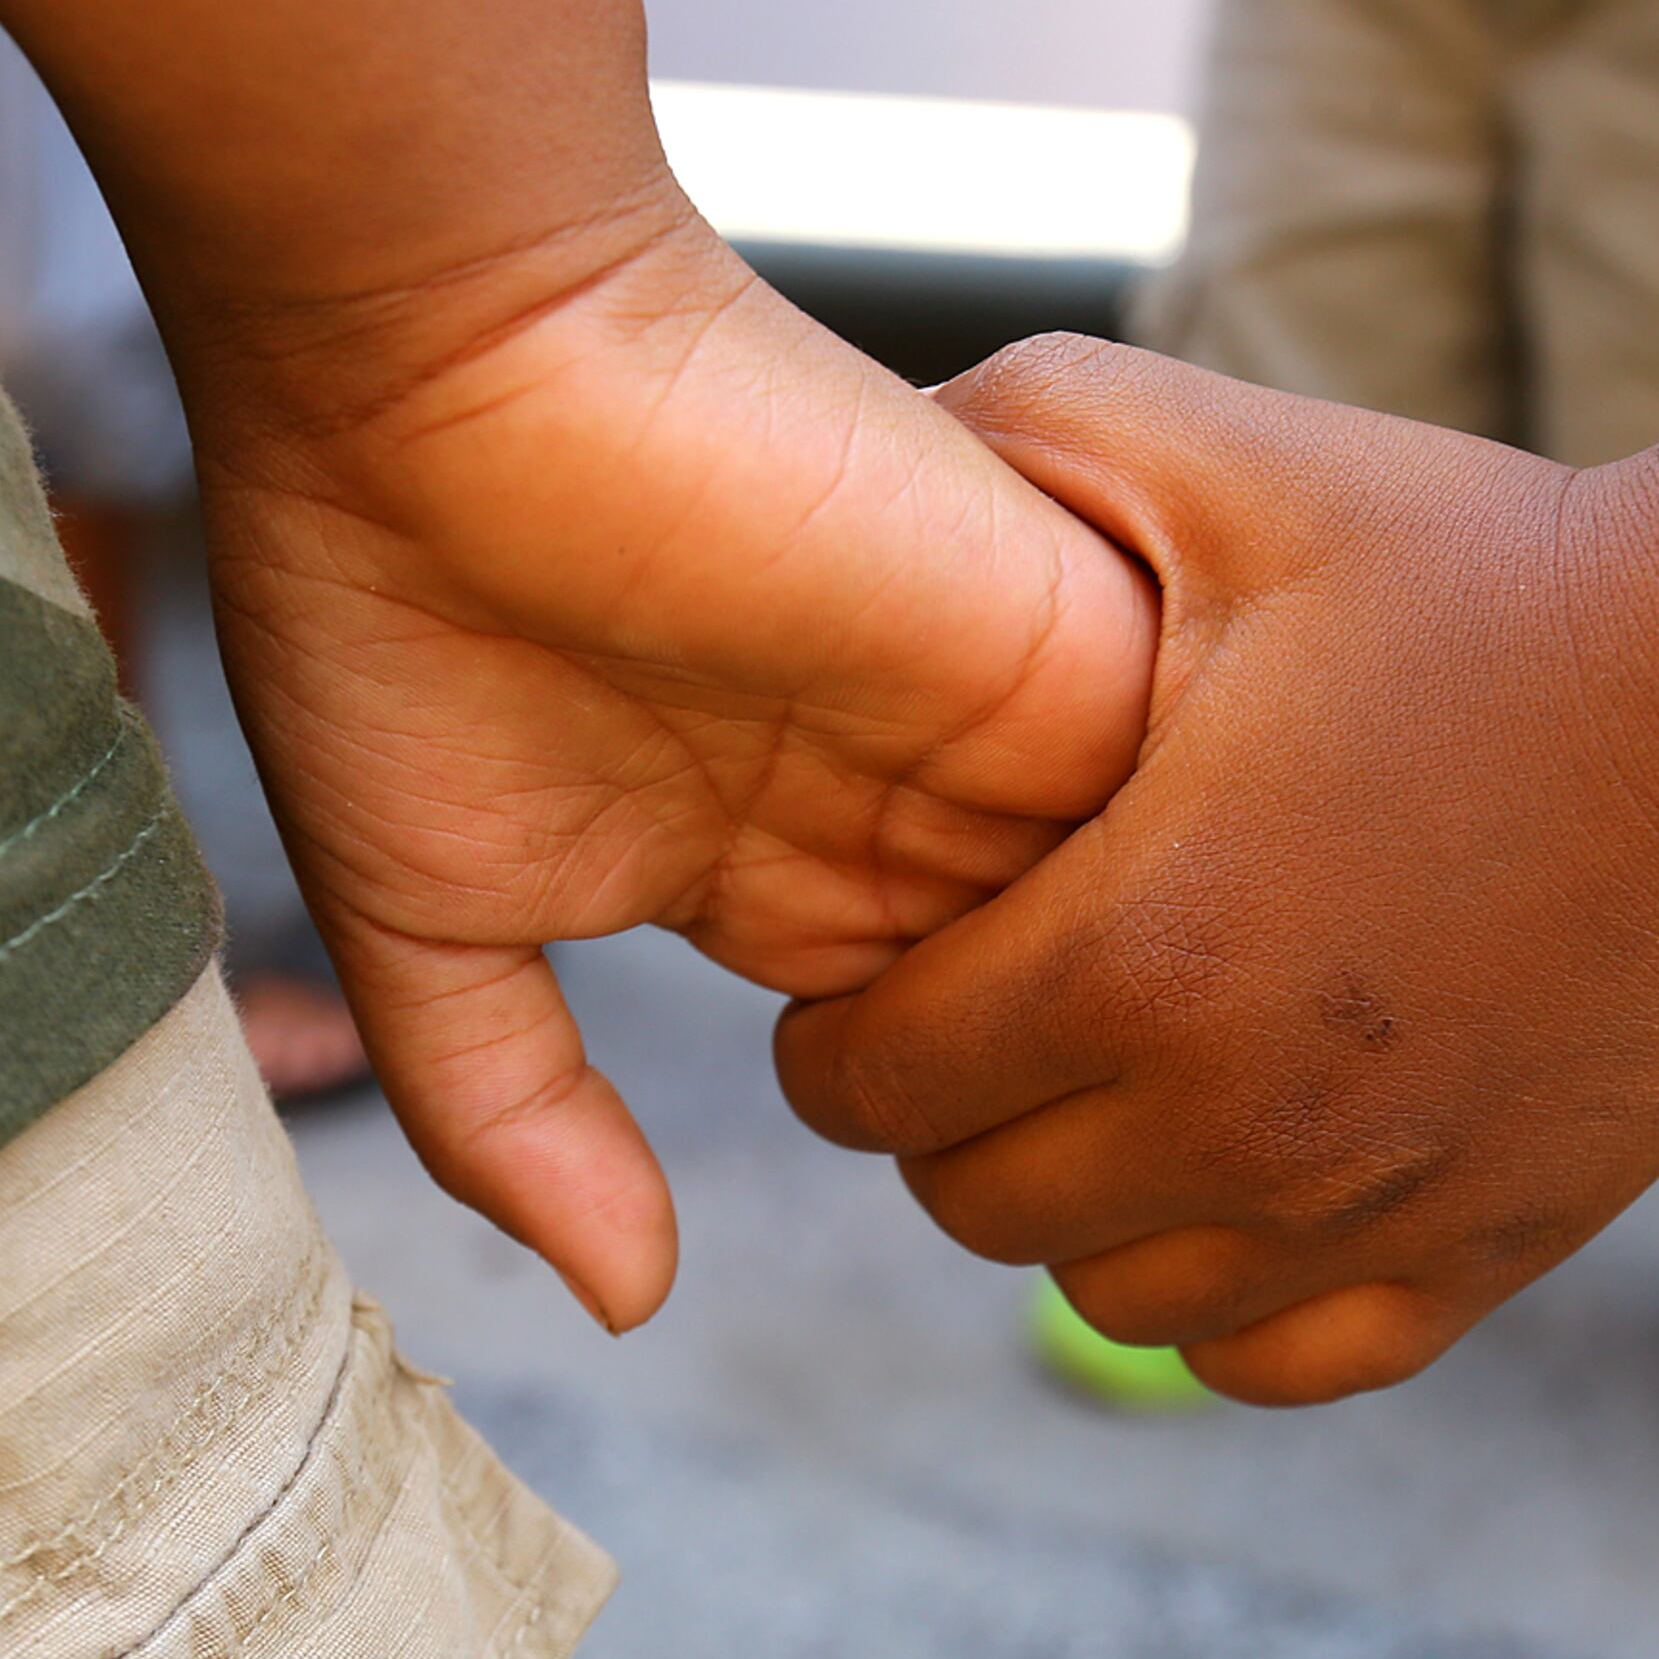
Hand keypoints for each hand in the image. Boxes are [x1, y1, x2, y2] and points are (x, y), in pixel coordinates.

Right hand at [176, 212, 1156, 1330]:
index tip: (1000, 1230)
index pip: (919, 1052)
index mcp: (767, 861)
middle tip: (1158, 1203)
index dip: (958, 1151)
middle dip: (1108, 1104)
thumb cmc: (390, 604)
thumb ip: (515, 1114)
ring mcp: (985, 714)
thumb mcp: (435, 914)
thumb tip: (628, 1304)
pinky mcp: (1064, 626)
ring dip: (1193, 1009)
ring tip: (1239, 1118)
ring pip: (1161, 908)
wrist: (442, 353)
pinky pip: (1211, 786)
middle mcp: (894, 793)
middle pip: (1064, 996)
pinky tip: (1268, 974)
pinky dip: (1237, 879)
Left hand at [774, 340, 1658, 1405]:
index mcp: (1134, 953)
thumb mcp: (1224, 456)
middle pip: (970, 1203)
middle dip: (947, 1110)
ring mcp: (1373, 1207)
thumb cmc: (1491, 559)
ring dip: (1082, 1207)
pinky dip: (1228, 1298)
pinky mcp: (1493, 1250)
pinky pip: (1278, 1362)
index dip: (841, 1020)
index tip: (885, 957)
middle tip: (995, 1007)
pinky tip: (1245, 1172)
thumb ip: (1008, 440)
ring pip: (1114, 1303)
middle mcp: (1239, 1121)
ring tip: (1122, 1083)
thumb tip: (848, 484)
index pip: (866, 1082)